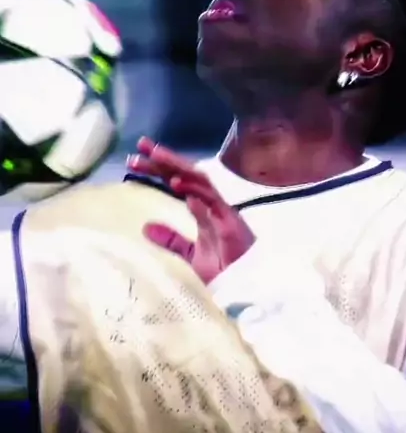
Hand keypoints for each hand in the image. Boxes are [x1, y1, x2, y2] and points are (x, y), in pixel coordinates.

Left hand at [126, 137, 255, 284]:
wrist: (242, 287)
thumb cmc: (223, 270)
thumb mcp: (190, 254)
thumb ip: (171, 240)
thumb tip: (146, 227)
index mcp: (201, 208)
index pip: (177, 182)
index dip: (158, 169)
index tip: (135, 159)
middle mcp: (211, 204)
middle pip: (187, 174)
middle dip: (165, 159)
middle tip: (141, 145)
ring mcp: (222, 211)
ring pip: (200, 181)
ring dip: (178, 167)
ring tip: (156, 156)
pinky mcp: (230, 222)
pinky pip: (213, 202)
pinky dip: (196, 191)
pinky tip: (178, 184)